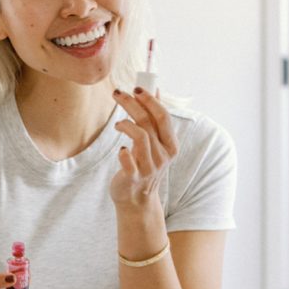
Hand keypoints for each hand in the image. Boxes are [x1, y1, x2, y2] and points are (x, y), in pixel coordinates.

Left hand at [109, 87, 177, 207]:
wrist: (136, 200)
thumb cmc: (144, 166)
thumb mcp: (155, 144)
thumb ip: (155, 119)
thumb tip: (155, 90)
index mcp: (171, 146)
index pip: (163, 117)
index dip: (150, 100)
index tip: (136, 88)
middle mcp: (163, 156)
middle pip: (149, 122)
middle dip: (132, 104)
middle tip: (118, 93)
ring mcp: (149, 168)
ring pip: (140, 137)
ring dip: (126, 124)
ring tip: (117, 124)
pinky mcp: (134, 177)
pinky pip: (128, 161)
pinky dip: (123, 152)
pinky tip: (121, 150)